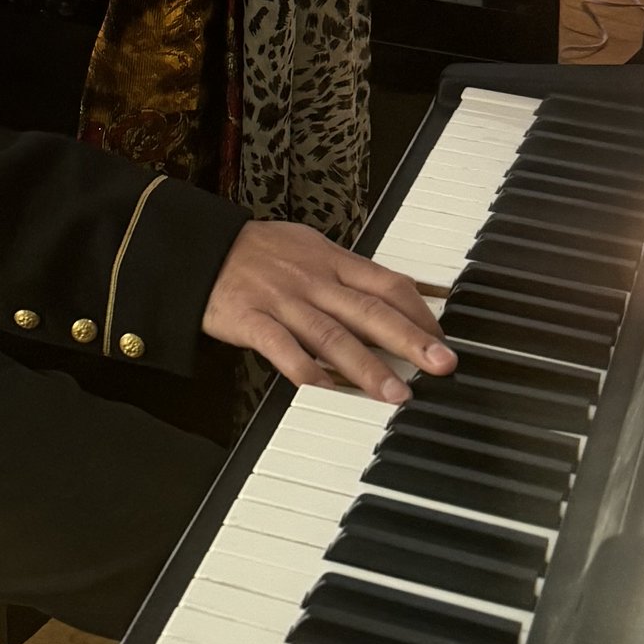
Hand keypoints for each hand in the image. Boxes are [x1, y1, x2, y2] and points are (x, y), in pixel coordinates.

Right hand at [202, 221, 456, 402]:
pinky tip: (325, 391)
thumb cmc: (259, 252)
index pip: (388, 284)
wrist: (200, 249)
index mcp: (332, 260)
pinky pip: (282, 349)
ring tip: (395, 394)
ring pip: (332, 335)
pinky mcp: (251, 319)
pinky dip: (305, 371)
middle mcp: (313, 280)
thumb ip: (347, 274)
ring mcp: (283, 300)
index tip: (443, 339)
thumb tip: (393, 296)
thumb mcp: (309, 248)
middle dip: (410, 340)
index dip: (420, 312)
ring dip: (367, 367)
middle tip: (441, 364)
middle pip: (369, 311)